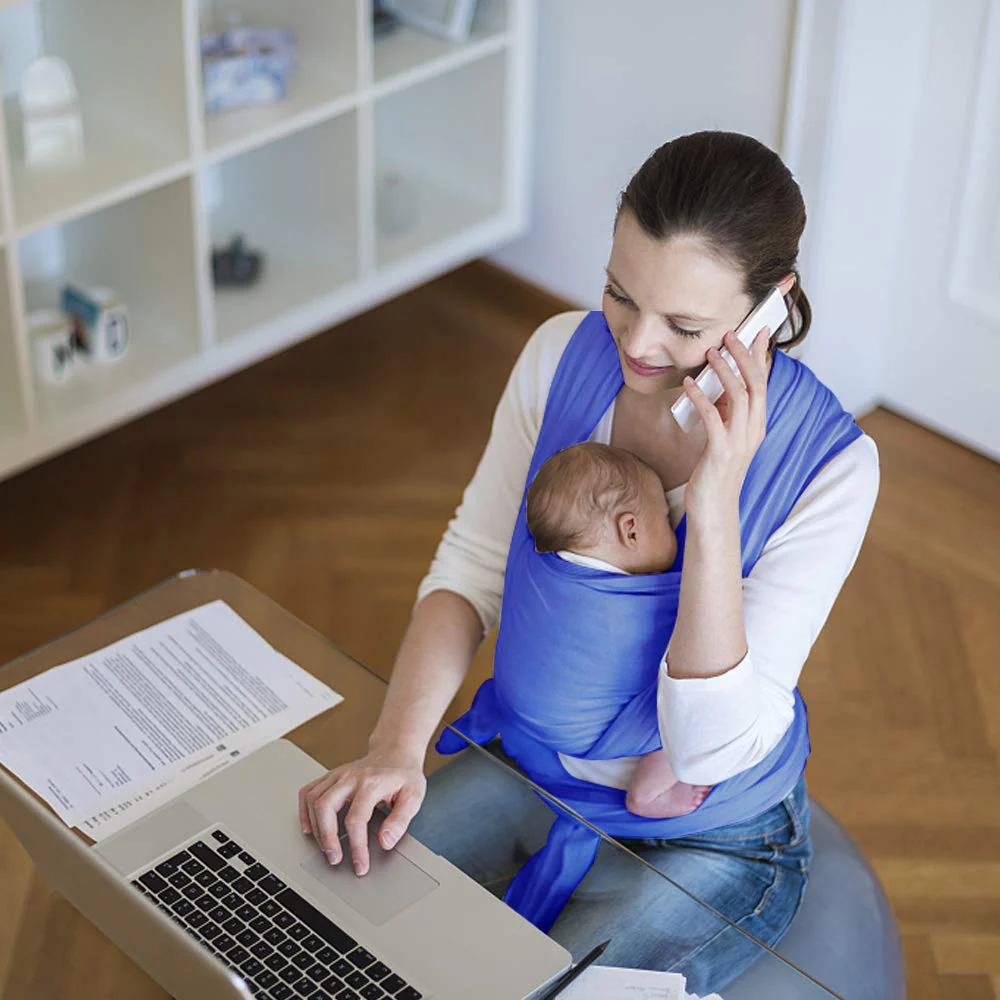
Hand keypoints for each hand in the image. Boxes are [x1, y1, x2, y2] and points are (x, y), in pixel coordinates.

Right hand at [298, 749, 426, 876]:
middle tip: (335, 858)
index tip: (360, 865)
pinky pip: (308, 791)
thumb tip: (385, 841)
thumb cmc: (404, 773)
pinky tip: (310, 827)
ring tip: (326, 847)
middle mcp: (351, 777)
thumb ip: (401, 820)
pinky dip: (304, 811)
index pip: (357, 818)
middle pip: (326, 806)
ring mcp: (338, 775)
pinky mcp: (331, 776)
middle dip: (327, 837)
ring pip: (314, 799)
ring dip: (316, 827)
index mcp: (372, 782)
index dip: (356, 846)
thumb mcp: (414, 796)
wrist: (395, 750)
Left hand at [681, 327, 770, 515]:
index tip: (759, 331)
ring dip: (725, 370)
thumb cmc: (716, 473)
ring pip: (740, 395)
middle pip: (756, 384)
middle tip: (731, 334)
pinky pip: (714, 417)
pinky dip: (701, 397)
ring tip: (711, 353)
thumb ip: (726, 414)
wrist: (714, 509)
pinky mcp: (721, 451)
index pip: (764, 383)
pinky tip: (688, 384)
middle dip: (745, 355)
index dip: (762, 356)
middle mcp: (754, 430)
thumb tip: (719, 388)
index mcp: (757, 425)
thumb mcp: (724, 437)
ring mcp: (739, 441)